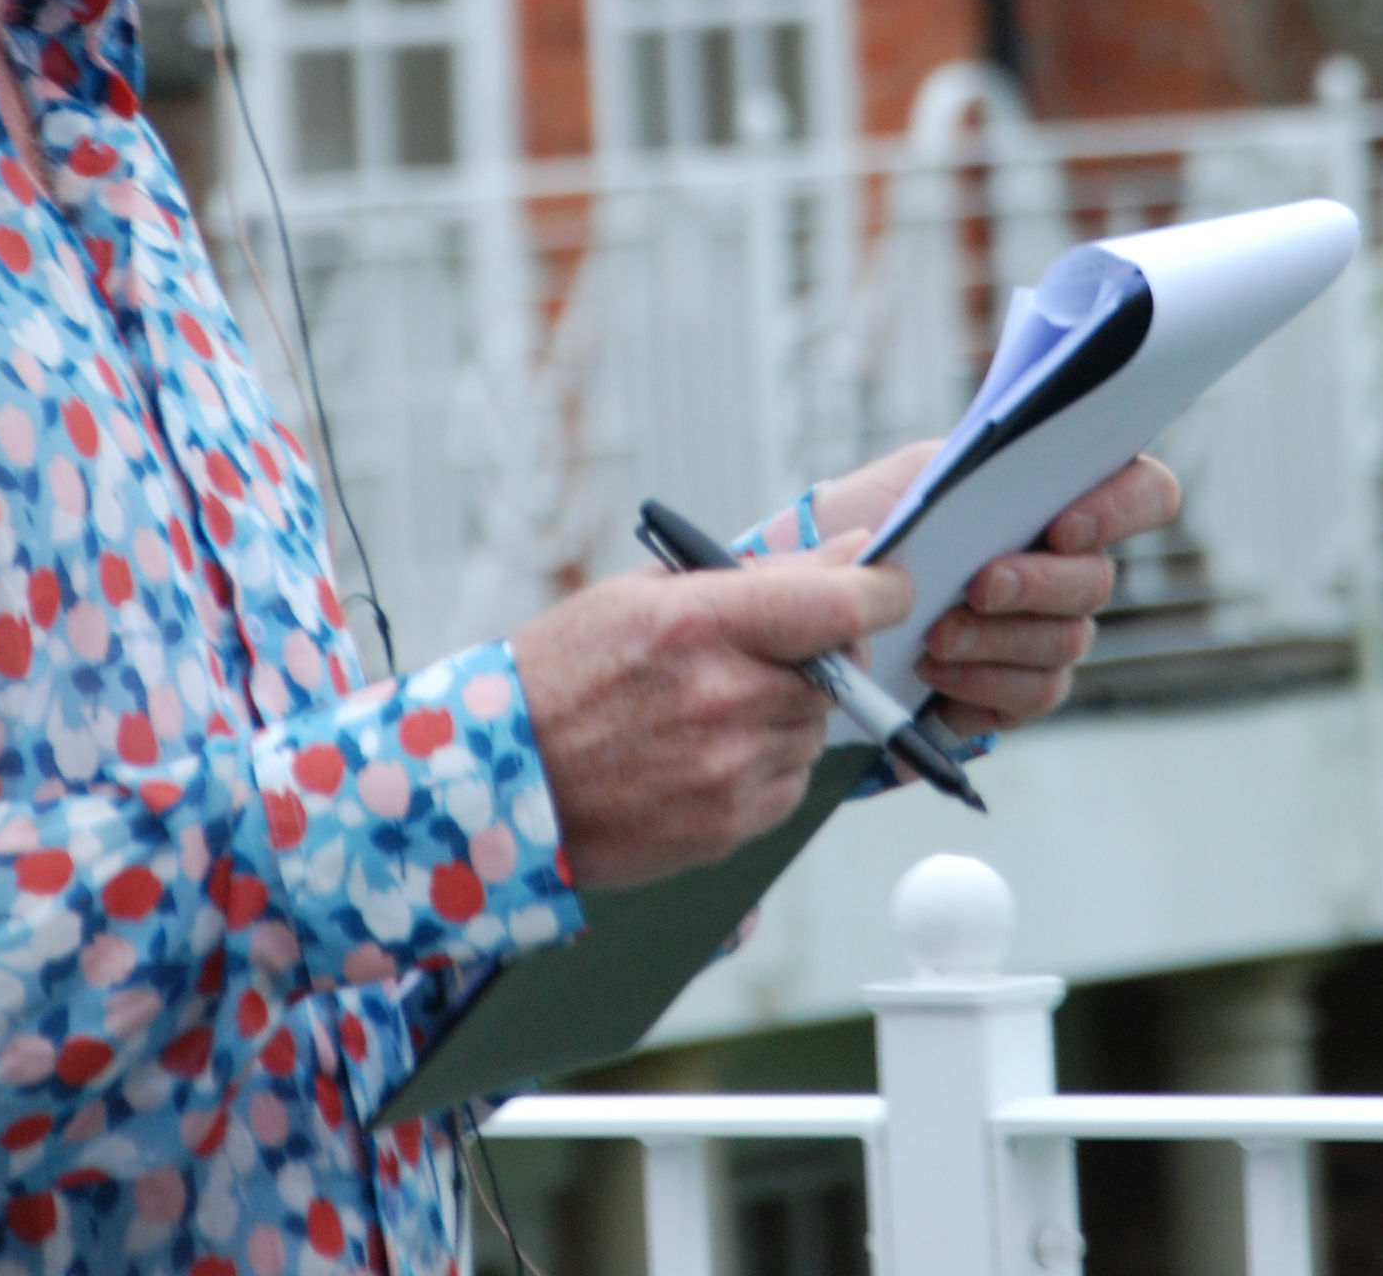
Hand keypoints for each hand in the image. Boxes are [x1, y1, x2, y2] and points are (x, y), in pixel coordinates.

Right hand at [509, 536, 913, 893]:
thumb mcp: (641, 596)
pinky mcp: (727, 828)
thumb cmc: (562, 674)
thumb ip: (757, 576)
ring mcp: (728, 769)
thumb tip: (849, 555)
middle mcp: (723, 698)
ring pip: (815, 729)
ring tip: (710, 709)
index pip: (838, 604)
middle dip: (817, 656)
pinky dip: (766, 764)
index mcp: (699, 623)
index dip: (880, 590)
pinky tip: (705, 753)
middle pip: (837, 670)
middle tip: (759, 653)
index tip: (889, 586)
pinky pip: (790, 783)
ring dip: (787, 713)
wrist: (494, 781)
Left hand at [804, 446, 1182, 739]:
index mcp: (1064, 500)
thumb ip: (976, 472)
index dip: (1124, 509)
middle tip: (980, 586)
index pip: (1146, 494)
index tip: (1064, 527)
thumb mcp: (925, 475)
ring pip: (1065, 643)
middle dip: (1037, 585)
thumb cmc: (889, 520)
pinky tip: (933, 674)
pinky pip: (1033, 695)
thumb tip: (1002, 479)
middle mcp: (1072, 569)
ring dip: (996, 640)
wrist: (835, 587)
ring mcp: (1053, 632)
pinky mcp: (1023, 689)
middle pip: (1097, 582)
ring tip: (935, 636)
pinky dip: (980, 684)